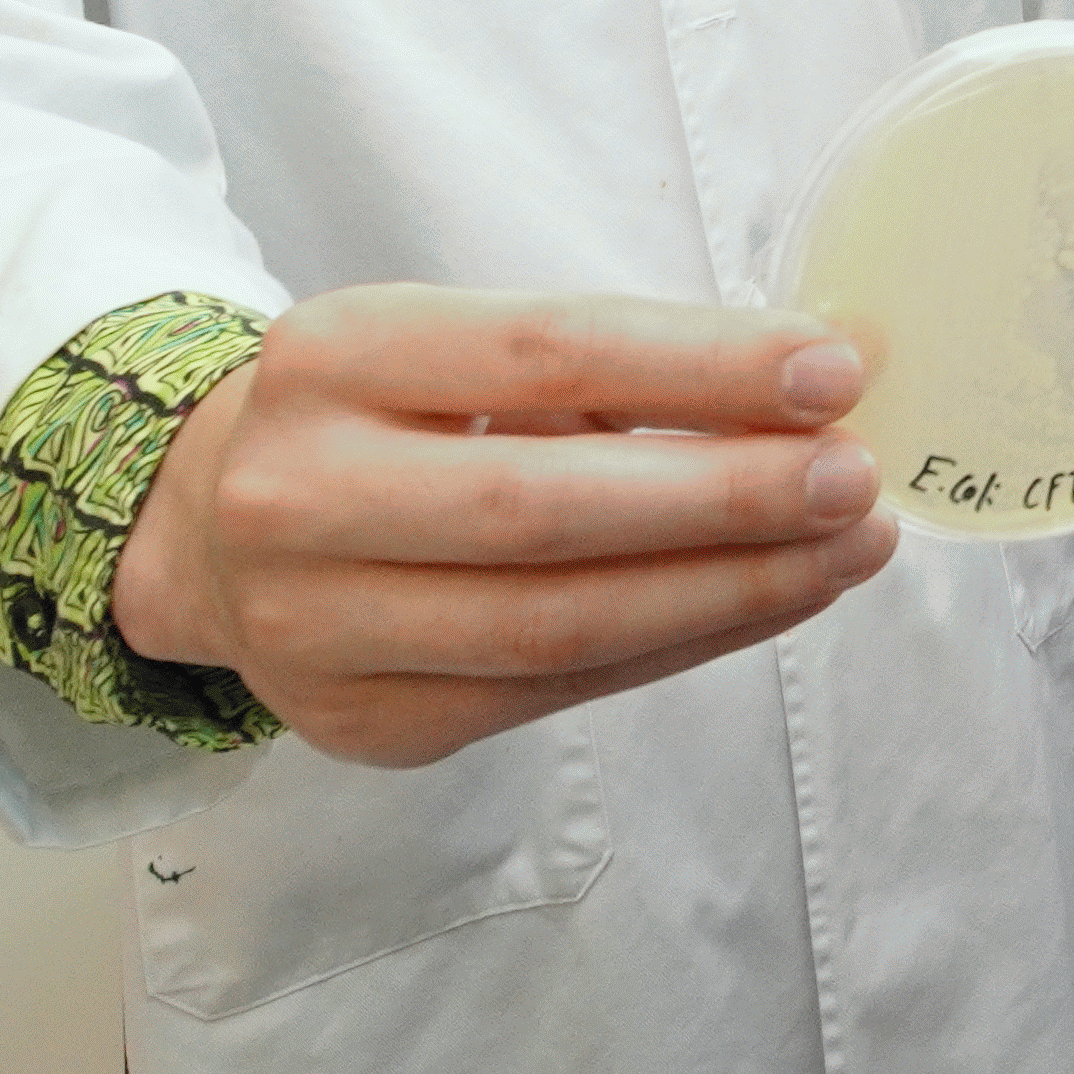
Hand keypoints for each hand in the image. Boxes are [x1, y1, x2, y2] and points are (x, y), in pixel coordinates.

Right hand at [108, 286, 896, 768]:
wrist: (215, 533)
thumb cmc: (386, 419)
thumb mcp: (467, 348)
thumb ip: (635, 361)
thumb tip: (840, 359)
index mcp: (333, 356)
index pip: (544, 351)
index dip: (700, 366)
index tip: (833, 370)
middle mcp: (301, 493)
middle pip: (544, 508)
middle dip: (726, 498)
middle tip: (857, 481)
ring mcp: (318, 627)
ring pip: (555, 624)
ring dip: (728, 590)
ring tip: (846, 551)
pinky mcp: (367, 725)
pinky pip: (552, 691)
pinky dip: (678, 645)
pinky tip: (768, 601)